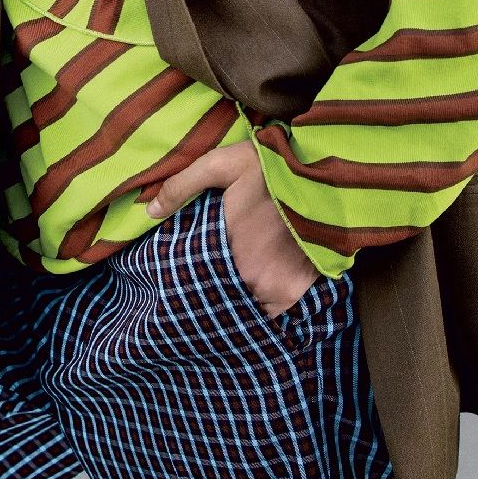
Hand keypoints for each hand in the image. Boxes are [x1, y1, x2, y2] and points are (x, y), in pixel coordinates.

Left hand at [144, 140, 318, 317]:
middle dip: (207, 291)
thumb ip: (182, 186)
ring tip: (226, 291)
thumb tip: (149, 211)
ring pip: (241, 305)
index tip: (176, 280)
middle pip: (216, 294)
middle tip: (199, 289)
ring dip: (233, 299)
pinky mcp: (293, 293)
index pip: (192, 276)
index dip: (184, 279)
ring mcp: (272, 289)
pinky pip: (268, 314)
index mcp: (222, 248)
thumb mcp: (222, 165)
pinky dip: (259, 308)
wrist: (328, 179)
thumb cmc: (271, 169)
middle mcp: (246, 277)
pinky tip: (251, 297)